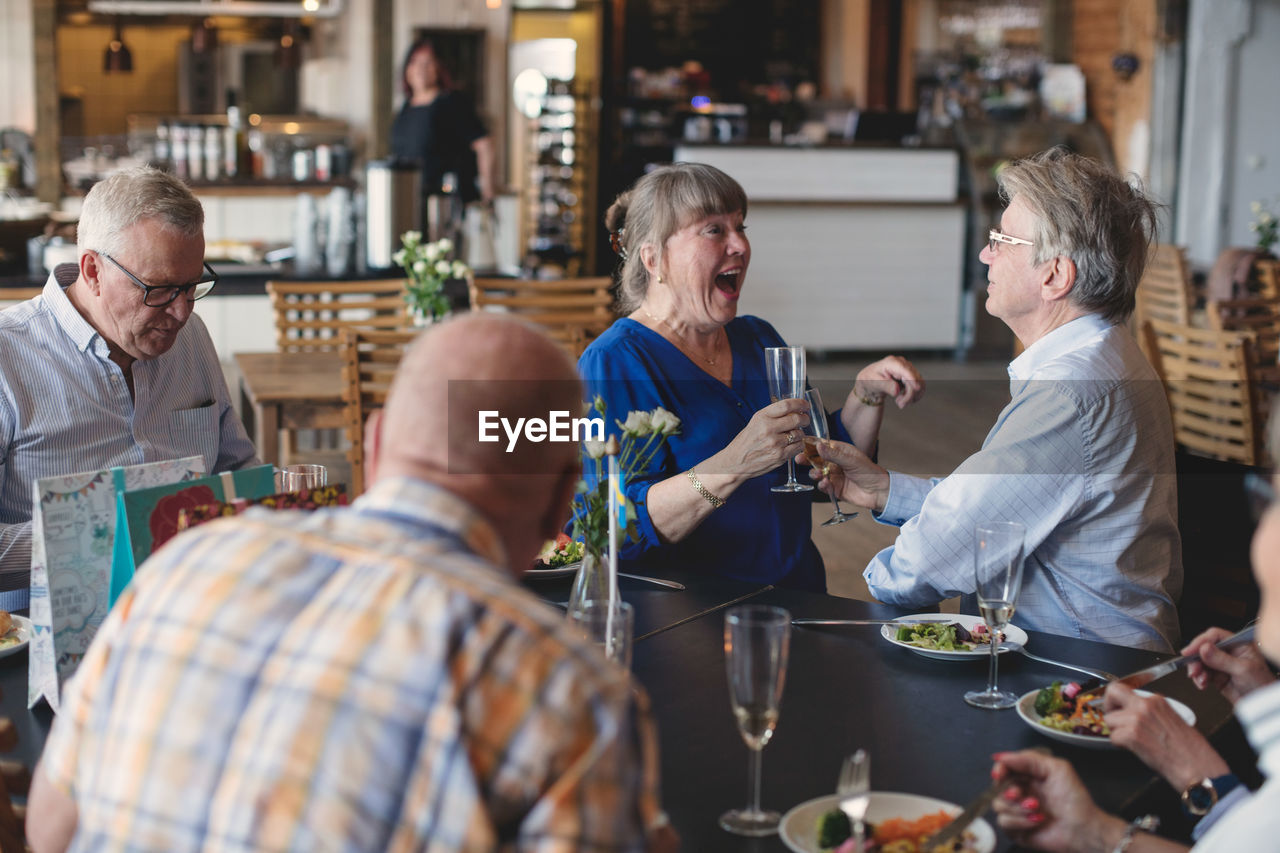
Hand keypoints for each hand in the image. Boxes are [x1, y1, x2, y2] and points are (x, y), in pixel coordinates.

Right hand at [721, 398, 809, 480]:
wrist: (735, 463)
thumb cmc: (745, 443)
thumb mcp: (755, 423)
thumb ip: (772, 416)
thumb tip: (793, 410)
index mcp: (762, 417)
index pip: (786, 405)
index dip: (800, 403)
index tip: (805, 405)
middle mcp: (768, 429)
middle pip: (797, 419)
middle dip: (805, 418)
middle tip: (805, 419)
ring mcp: (775, 443)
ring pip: (800, 434)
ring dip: (800, 434)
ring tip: (793, 435)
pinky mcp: (780, 456)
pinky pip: (798, 447)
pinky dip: (798, 445)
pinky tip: (792, 444)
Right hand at [803, 438, 888, 511]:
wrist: (879, 492)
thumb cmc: (869, 471)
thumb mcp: (851, 460)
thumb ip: (833, 454)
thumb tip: (818, 446)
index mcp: (840, 451)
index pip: (822, 445)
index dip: (811, 444)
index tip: (800, 443)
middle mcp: (835, 462)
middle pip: (816, 459)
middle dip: (807, 459)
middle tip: (799, 459)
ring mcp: (833, 475)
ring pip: (817, 472)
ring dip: (814, 473)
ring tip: (817, 474)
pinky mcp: (834, 488)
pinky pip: (823, 485)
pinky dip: (822, 484)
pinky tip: (825, 483)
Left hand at [849, 356, 924, 409]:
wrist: (871, 383)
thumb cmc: (870, 380)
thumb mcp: (874, 383)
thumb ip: (885, 386)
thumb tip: (896, 390)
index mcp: (891, 362)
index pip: (905, 369)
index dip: (912, 378)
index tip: (917, 388)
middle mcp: (902, 363)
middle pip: (914, 378)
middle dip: (909, 394)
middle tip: (900, 404)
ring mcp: (907, 369)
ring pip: (919, 384)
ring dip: (912, 396)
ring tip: (900, 403)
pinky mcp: (911, 376)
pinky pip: (920, 386)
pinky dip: (914, 395)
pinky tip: (904, 399)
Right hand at [991, 750, 1115, 852]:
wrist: (1083, 829)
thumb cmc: (1075, 799)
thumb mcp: (1057, 768)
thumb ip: (1028, 758)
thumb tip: (1000, 756)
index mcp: (1028, 776)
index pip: (1004, 767)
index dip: (999, 769)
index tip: (999, 774)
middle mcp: (1021, 792)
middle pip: (997, 787)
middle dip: (1008, 791)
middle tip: (1020, 795)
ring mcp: (1017, 811)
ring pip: (998, 805)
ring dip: (1017, 808)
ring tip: (1037, 809)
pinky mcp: (1017, 829)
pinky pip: (1004, 823)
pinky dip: (1020, 822)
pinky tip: (1036, 821)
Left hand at [1104, 682, 1228, 790]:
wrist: (1199, 768)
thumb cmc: (1192, 751)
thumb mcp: (1172, 720)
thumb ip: (1151, 713)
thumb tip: (1133, 715)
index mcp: (1157, 701)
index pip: (1126, 690)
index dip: (1119, 701)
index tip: (1118, 708)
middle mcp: (1146, 705)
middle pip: (1112, 692)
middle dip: (1108, 705)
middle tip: (1114, 720)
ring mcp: (1137, 718)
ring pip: (1110, 720)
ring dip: (1117, 732)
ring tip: (1133, 742)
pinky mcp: (1132, 735)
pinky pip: (1113, 737)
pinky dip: (1120, 746)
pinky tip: (1135, 749)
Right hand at [1183, 626, 1273, 703]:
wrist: (1262, 705)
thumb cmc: (1262, 686)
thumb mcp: (1243, 670)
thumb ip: (1222, 659)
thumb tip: (1204, 648)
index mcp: (1239, 644)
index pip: (1215, 636)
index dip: (1200, 642)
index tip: (1189, 651)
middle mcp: (1229, 652)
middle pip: (1204, 648)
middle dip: (1196, 659)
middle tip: (1193, 669)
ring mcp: (1221, 663)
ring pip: (1200, 661)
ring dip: (1197, 671)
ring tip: (1200, 680)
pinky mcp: (1216, 675)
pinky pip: (1202, 673)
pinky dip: (1199, 678)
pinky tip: (1202, 683)